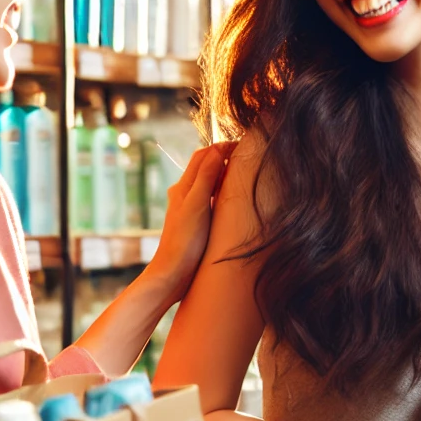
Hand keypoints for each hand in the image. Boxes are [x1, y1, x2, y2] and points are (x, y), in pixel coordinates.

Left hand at [147, 142, 236, 307]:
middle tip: (248, 157)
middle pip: (205, 166)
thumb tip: (218, 150)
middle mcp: (184, 194)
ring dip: (224, 174)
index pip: (204, 155)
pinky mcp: (195, 223)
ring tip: (244, 175)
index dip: (223, 147)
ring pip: (208, 183)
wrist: (172, 275)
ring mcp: (189, 209)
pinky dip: (222, 193)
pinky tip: (233, 202)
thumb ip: (206, 176)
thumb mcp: (197, 204)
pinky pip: (210, 200)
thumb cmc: (184, 241)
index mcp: (183, 186)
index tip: (245, 145)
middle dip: (224, 157)